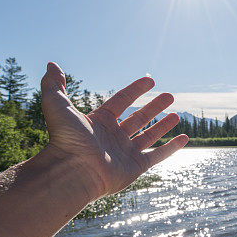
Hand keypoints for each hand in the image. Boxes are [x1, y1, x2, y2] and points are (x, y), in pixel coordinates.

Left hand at [40, 62, 187, 198]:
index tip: (150, 80)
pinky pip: (157, 156)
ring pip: (149, 136)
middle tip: (169, 96)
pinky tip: (184, 138)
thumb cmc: (65, 139)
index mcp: (99, 122)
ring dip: (163, 125)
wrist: (72, 171)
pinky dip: (172, 147)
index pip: (121, 101)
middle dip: (154, 106)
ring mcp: (125, 153)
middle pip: (138, 118)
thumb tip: (52, 65)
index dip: (135, 90)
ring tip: (177, 114)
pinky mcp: (135, 168)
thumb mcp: (56, 105)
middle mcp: (113, 137)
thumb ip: (54, 85)